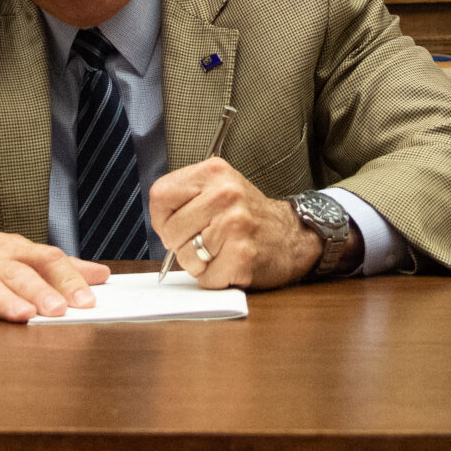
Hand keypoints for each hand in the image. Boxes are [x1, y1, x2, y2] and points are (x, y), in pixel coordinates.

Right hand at [0, 215, 107, 324]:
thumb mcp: (16, 252)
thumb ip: (58, 266)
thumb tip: (101, 276)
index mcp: (14, 251)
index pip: (47, 260)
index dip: (68, 279)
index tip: (88, 300)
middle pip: (18, 274)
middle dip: (40, 292)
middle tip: (59, 311)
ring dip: (4, 300)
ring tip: (22, 315)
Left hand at [149, 158, 354, 291]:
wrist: (291, 235)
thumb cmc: (247, 216)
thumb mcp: (218, 188)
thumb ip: (185, 198)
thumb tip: (159, 225)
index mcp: (214, 172)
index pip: (160, 196)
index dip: (162, 218)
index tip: (178, 224)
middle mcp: (226, 193)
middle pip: (171, 230)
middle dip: (180, 245)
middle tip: (204, 241)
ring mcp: (235, 224)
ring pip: (186, 256)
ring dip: (199, 264)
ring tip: (220, 251)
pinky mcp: (242, 255)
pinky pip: (207, 277)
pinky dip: (215, 278)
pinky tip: (231, 263)